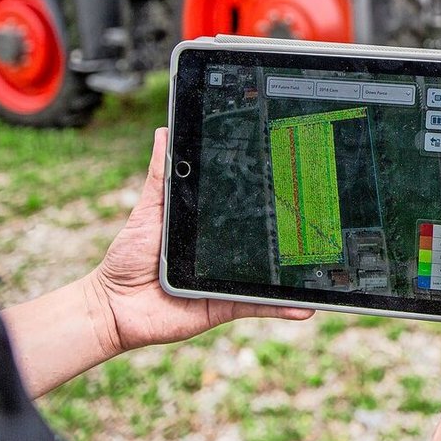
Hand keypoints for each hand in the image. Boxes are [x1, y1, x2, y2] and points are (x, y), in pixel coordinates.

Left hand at [84, 128, 312, 358]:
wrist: (113, 306)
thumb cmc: (128, 256)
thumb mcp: (148, 208)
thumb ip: (160, 174)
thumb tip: (163, 132)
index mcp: (211, 226)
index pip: (245, 208)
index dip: (269, 196)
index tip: (295, 180)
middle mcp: (225, 252)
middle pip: (266, 242)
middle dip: (295, 234)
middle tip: (325, 219)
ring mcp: (229, 279)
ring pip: (270, 275)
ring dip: (298, 275)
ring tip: (326, 264)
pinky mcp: (226, 305)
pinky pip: (259, 306)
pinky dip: (282, 308)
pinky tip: (305, 307)